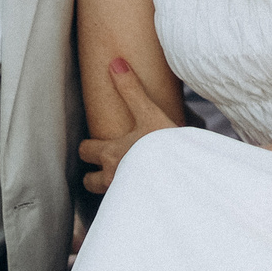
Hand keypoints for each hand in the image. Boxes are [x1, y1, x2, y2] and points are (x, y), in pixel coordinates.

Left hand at [77, 58, 180, 193]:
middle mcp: (114, 176)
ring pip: (107, 196)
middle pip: (89, 181)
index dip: (86, 147)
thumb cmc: (166, 146)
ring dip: (112, 188)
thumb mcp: (149, 113)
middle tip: (103, 167)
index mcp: (112, 153)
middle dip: (93, 176)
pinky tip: (142, 198)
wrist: (185, 177)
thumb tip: (115, 63)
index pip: (86, 151)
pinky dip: (130, 202)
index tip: (91, 145)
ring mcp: (126, 194)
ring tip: (122, 182)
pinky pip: (127, 207)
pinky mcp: (141, 206)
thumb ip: (131, 89)